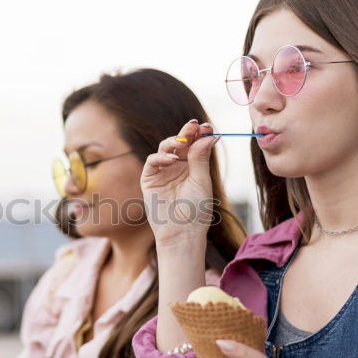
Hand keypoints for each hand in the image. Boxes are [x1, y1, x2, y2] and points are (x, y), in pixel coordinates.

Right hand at [141, 119, 220, 247]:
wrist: (182, 232)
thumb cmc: (196, 210)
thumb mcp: (201, 181)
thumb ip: (200, 158)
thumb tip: (207, 136)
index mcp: (193, 166)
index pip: (195, 144)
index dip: (200, 134)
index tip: (208, 127)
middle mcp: (178, 166)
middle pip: (181, 143)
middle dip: (187, 132)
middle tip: (194, 125)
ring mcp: (163, 171)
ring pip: (165, 147)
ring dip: (173, 141)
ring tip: (182, 143)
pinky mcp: (150, 179)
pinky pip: (152, 161)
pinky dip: (160, 157)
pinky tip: (170, 159)